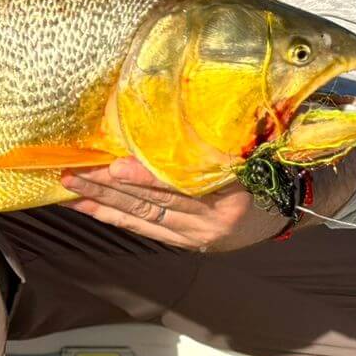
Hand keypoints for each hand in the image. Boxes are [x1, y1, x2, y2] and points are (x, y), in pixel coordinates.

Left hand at [60, 158, 287, 252]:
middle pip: (151, 202)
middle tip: (72, 172)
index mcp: (230, 190)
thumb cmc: (261, 166)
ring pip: (142, 217)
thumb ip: (209, 138)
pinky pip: (144, 229)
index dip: (145, 177)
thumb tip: (162, 112)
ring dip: (102, 203)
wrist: (285, 205)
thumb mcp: (246, 148)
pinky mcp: (187, 243)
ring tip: (69, 188)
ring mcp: (198, 235)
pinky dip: (114, 218)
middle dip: (107, 187)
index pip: (179, 185)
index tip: (114, 165)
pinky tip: (88, 207)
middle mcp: (211, 218)